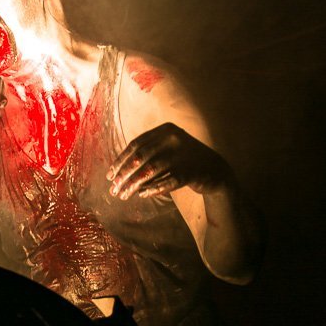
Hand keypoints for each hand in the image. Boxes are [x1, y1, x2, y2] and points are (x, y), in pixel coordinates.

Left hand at [107, 122, 229, 199]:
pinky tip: (142, 195)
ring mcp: (183, 154)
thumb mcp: (167, 149)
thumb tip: (116, 170)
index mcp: (165, 130)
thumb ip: (146, 153)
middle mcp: (174, 138)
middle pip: (141, 158)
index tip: (109, 175)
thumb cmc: (183, 161)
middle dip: (124, 175)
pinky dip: (153, 189)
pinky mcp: (191, 171)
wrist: (216, 171)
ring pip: (151, 171)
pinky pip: (166, 182)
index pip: (136, 145)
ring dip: (134, 185)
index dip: (120, 160)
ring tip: (123, 195)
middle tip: (113, 189)